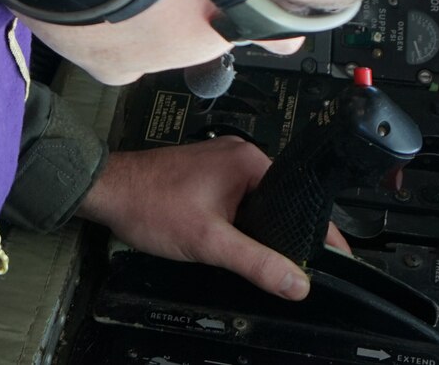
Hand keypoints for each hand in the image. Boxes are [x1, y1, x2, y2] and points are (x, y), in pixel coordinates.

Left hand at [73, 136, 349, 300]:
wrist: (106, 191)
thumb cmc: (149, 204)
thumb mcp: (209, 241)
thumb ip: (256, 262)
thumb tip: (297, 282)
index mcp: (250, 161)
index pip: (300, 199)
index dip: (317, 233)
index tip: (333, 258)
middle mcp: (240, 156)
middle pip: (280, 203)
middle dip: (282, 234)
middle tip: (284, 265)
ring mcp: (221, 163)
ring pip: (256, 204)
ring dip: (256, 229)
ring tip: (249, 251)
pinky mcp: (206, 174)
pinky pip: (237, 200)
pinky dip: (238, 222)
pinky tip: (228, 239)